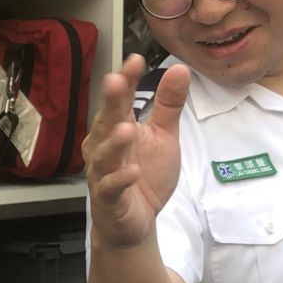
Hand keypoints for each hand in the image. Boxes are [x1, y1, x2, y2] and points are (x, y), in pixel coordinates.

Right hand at [82, 54, 189, 249]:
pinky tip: (132, 172)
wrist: (135, 222)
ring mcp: (103, 173)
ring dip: (114, 143)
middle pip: (107, 121)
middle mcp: (104, 147)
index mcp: (117, 127)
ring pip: (104, 155)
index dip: (126, 79)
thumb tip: (180, 69)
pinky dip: (120, 180)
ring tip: (127, 129)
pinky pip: (111, 188)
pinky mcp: (108, 199)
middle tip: (116, 81)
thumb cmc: (144, 175)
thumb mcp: (164, 137)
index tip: (136, 60)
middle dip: (111, 102)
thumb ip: (168, 105)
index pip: (120, 99)